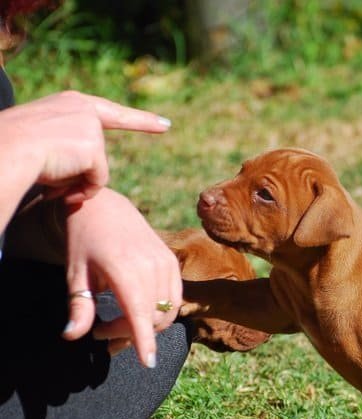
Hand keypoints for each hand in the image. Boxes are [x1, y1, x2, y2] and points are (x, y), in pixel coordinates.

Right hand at [0, 90, 169, 216]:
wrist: (4, 150)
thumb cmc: (13, 151)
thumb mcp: (42, 144)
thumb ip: (68, 152)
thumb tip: (84, 182)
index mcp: (69, 104)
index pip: (109, 112)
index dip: (139, 120)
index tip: (165, 124)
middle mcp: (84, 110)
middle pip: (101, 149)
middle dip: (133, 134)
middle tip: (165, 125)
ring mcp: (91, 127)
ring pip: (95, 170)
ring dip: (75, 183)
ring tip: (50, 182)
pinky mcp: (94, 148)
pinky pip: (97, 181)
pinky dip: (81, 191)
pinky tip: (60, 190)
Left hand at [60, 188, 181, 367]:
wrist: (105, 208)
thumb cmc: (84, 241)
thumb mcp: (75, 274)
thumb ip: (78, 307)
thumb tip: (72, 336)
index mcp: (124, 268)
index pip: (140, 312)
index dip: (144, 340)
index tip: (148, 363)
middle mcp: (151, 266)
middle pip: (152, 317)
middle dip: (131, 335)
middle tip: (102, 335)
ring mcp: (166, 263)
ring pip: (167, 311)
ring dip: (147, 326)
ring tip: (118, 327)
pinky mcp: (172, 263)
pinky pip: (174, 298)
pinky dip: (160, 313)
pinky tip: (138, 312)